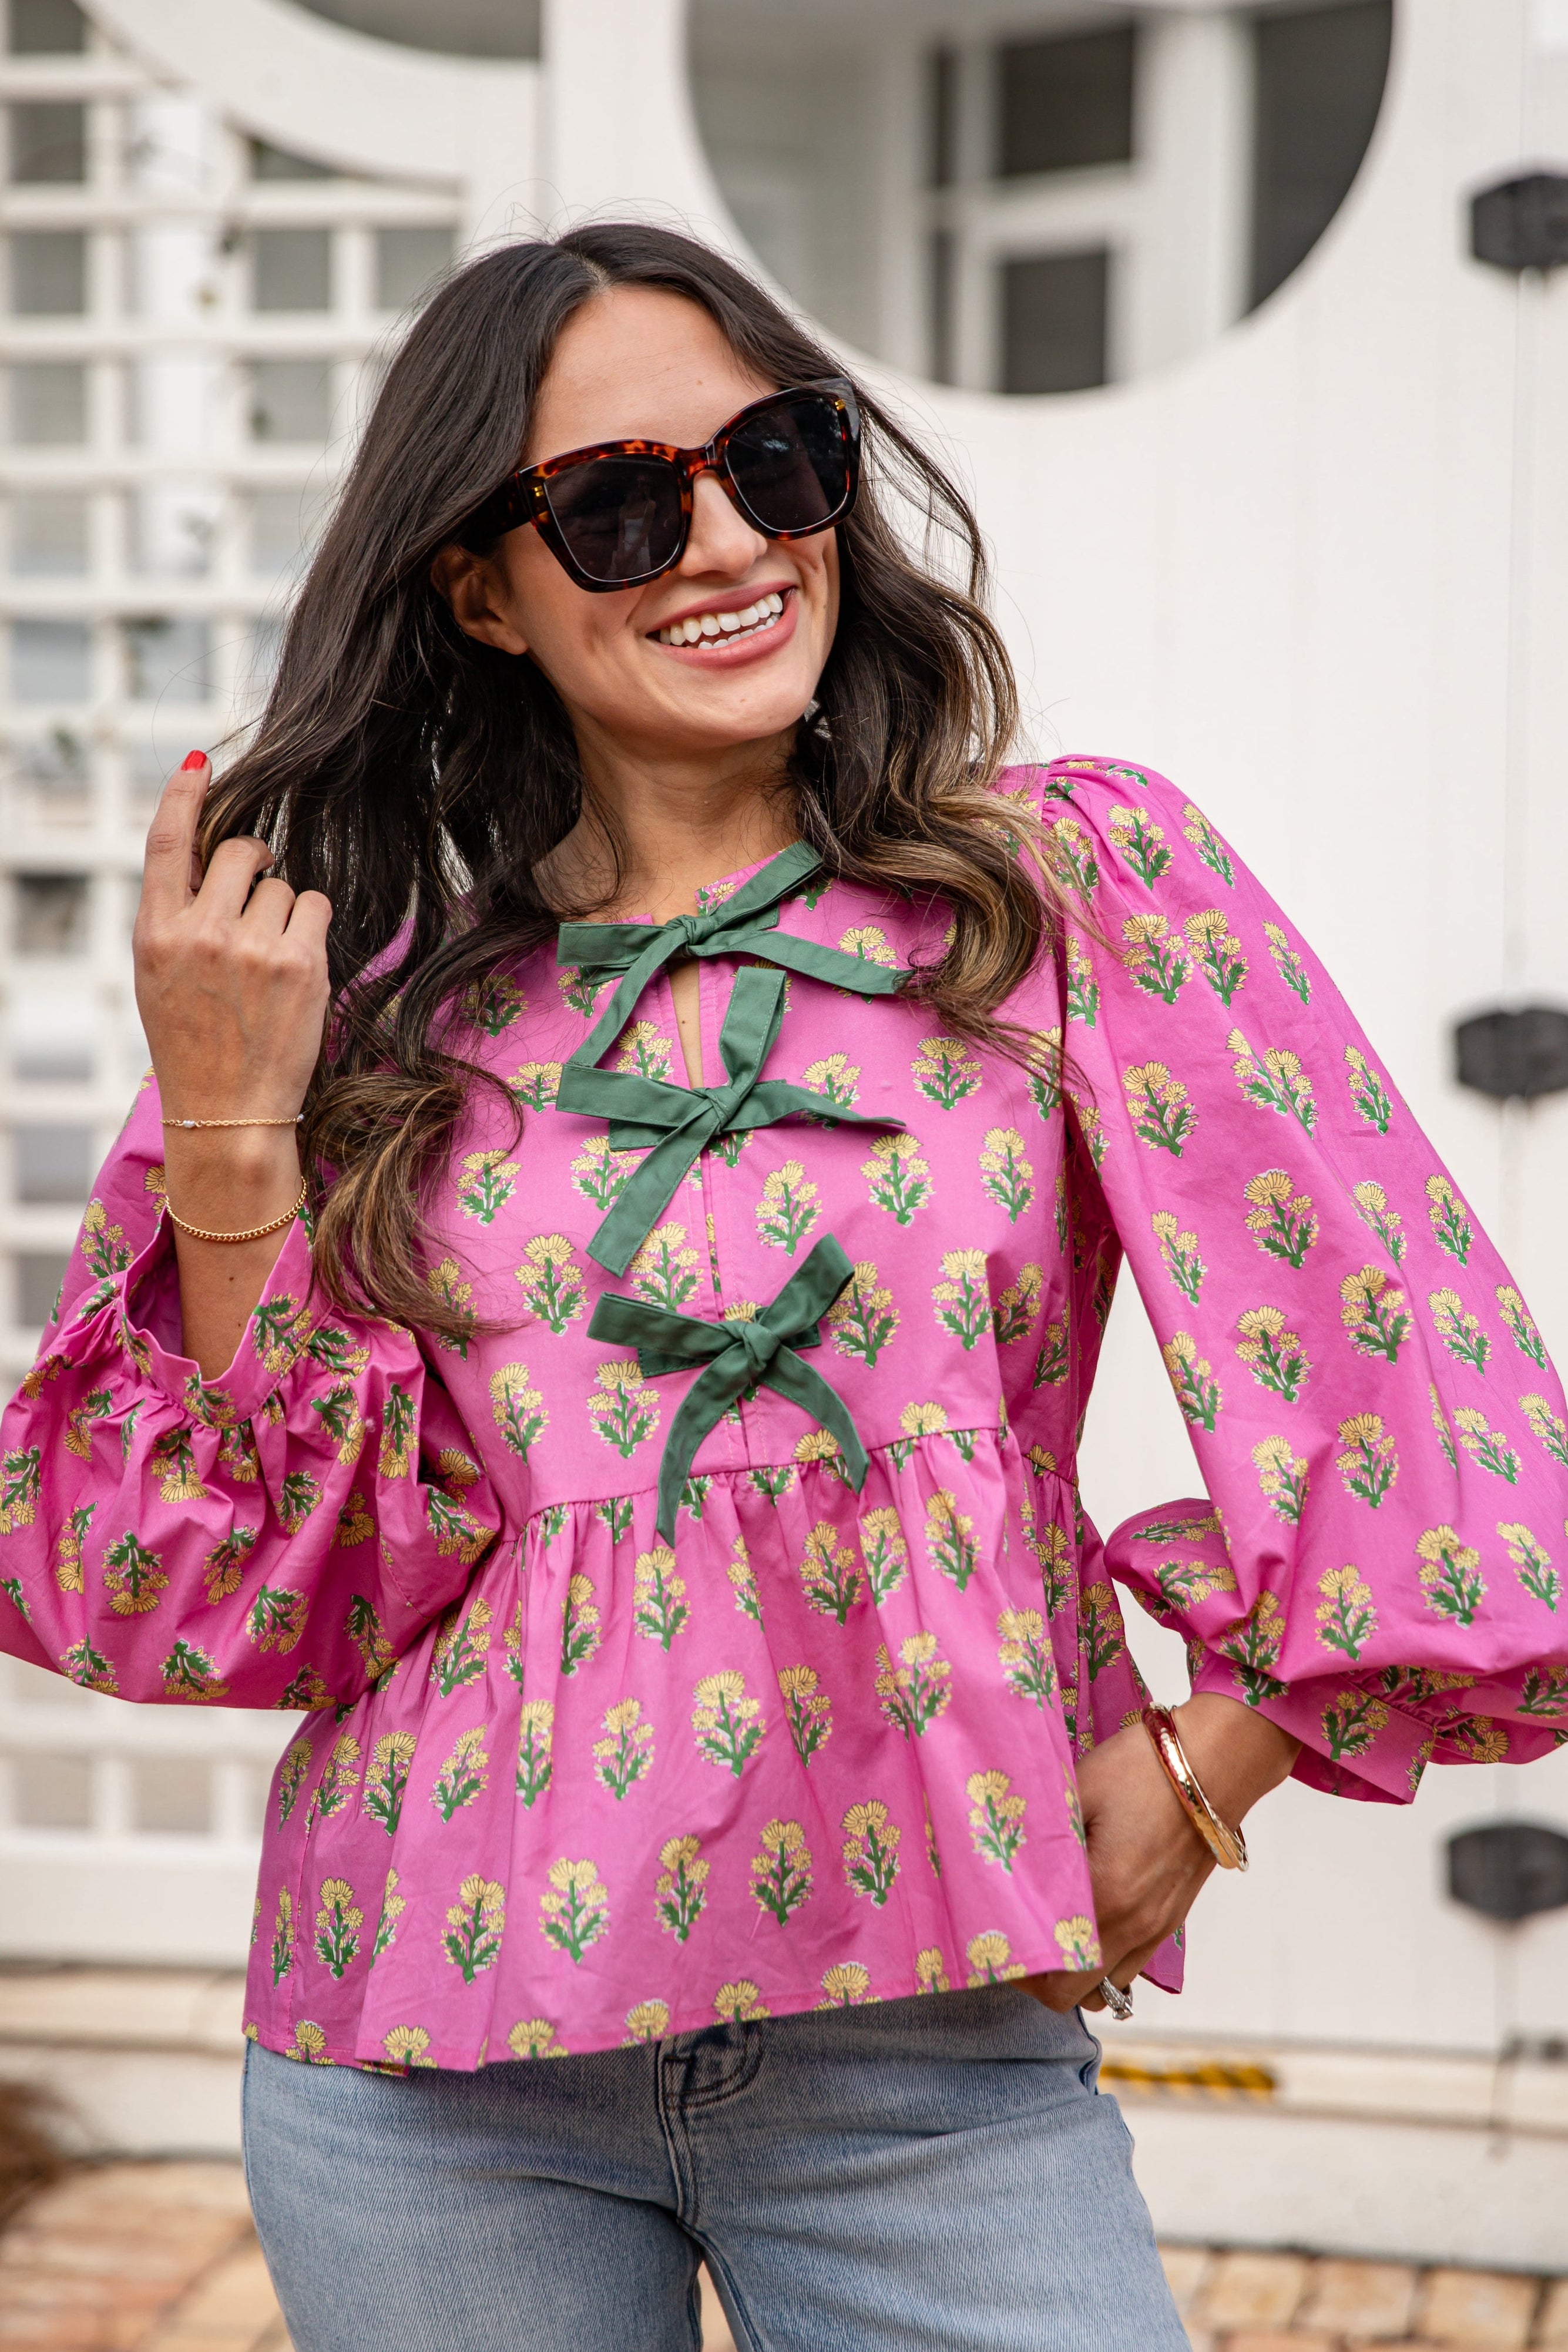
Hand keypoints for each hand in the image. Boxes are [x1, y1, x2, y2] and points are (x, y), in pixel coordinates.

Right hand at [134, 753, 333, 1375]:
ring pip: (283, 883)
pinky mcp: (299, 962)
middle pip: (240, 851)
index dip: (184, 795)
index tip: (200, 763)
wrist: (227, 1114)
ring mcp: (250, 946)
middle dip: (255, 864)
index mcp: (154, 933)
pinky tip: (297, 968)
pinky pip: (316, 906)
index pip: (166, 843)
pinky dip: (313, 927)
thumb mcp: (162, 977)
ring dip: (285, 910)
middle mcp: (198, 932)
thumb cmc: (197, 1044)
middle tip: (255, 902)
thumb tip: (213, 855)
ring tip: (269, 964)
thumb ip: (179, 916)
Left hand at [1023, 1694, 1299, 2014]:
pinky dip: (1104, 1959)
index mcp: (1107, 1896)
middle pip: (1076, 1996)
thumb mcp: (1078, 1791)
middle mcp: (1135, 1925)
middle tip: (1019, 1942)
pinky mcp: (1171, 1917)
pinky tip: (1087, 1920)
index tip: (998, 1942)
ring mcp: (1157, 1926)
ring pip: (1108, 1988)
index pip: (1054, 1973)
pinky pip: (1132, 1964)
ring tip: (1051, 1936)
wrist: (1215, 1760)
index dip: (1019, 1970)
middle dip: (1041, 1980)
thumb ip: (1042, 1837)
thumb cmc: (1143, 1768)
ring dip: (1075, 1975)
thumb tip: (1005, 1863)